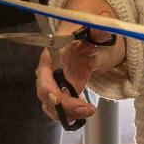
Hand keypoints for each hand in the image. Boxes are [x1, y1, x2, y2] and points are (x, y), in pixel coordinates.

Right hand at [34, 8, 124, 122]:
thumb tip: (101, 29)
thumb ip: (98, 32)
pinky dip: (72, 114)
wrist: (90, 43)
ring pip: (53, 105)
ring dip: (69, 112)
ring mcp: (55, 84)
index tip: (57, 98)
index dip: (46, 88)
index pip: (43, 73)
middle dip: (64, 105)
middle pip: (46, 93)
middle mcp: (49, 71)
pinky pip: (60, 108)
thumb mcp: (95, 34)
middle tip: (84, 108)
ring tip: (89, 110)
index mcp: (52, 54)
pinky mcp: (63, 93)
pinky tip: (86, 111)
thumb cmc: (88, 37)